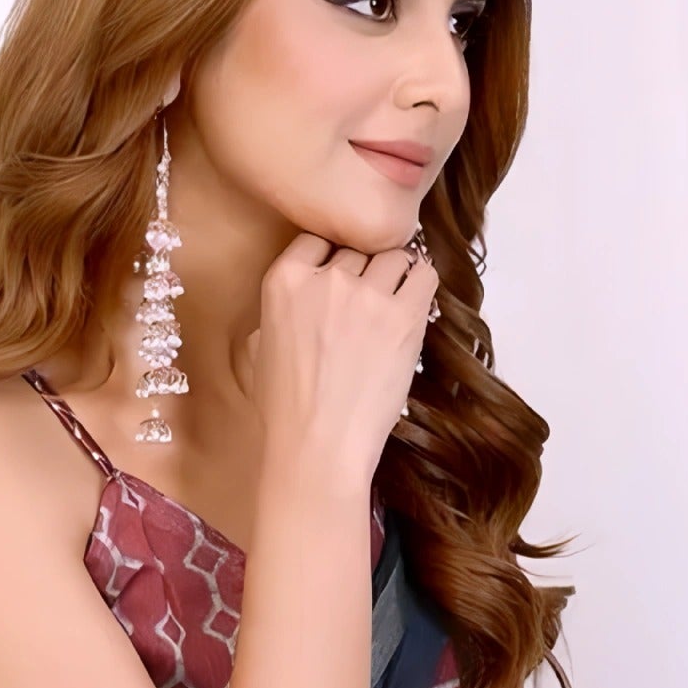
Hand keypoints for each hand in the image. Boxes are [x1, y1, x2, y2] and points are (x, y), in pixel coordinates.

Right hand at [243, 233, 435, 493]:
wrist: (318, 448)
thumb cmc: (286, 411)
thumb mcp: (262, 346)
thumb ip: (284, 308)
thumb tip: (307, 296)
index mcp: (284, 281)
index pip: (316, 239)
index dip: (331, 256)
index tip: (339, 274)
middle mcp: (327, 278)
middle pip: (357, 248)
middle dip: (362, 269)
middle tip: (366, 299)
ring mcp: (368, 295)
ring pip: (393, 255)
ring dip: (394, 274)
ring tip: (393, 301)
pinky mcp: (405, 317)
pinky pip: (424, 275)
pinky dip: (421, 282)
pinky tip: (414, 300)